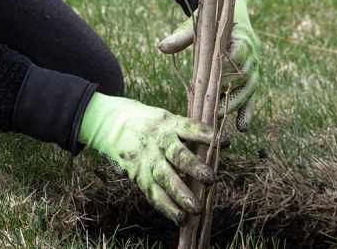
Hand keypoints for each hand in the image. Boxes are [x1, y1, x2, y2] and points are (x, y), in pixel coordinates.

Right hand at [77, 92, 222, 223]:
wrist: (112, 124)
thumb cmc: (150, 124)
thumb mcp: (166, 119)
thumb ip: (187, 134)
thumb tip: (217, 150)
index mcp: (167, 123)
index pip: (189, 127)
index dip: (206, 135)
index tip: (224, 142)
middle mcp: (158, 141)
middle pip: (177, 154)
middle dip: (193, 168)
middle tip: (210, 179)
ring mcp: (147, 159)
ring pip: (164, 177)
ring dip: (180, 194)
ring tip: (196, 209)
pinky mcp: (138, 175)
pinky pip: (153, 193)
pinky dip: (166, 207)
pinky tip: (180, 218)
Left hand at [157, 0, 262, 130]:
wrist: (234, 18)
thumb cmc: (213, 24)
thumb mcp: (198, 28)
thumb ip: (181, 37)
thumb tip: (160, 47)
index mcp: (240, 38)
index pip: (237, 54)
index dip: (227, 68)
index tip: (214, 81)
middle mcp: (251, 56)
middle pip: (242, 77)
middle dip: (228, 94)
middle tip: (212, 109)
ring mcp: (253, 70)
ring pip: (247, 90)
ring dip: (235, 105)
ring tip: (219, 119)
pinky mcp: (251, 81)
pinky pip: (251, 98)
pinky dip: (247, 113)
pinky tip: (241, 128)